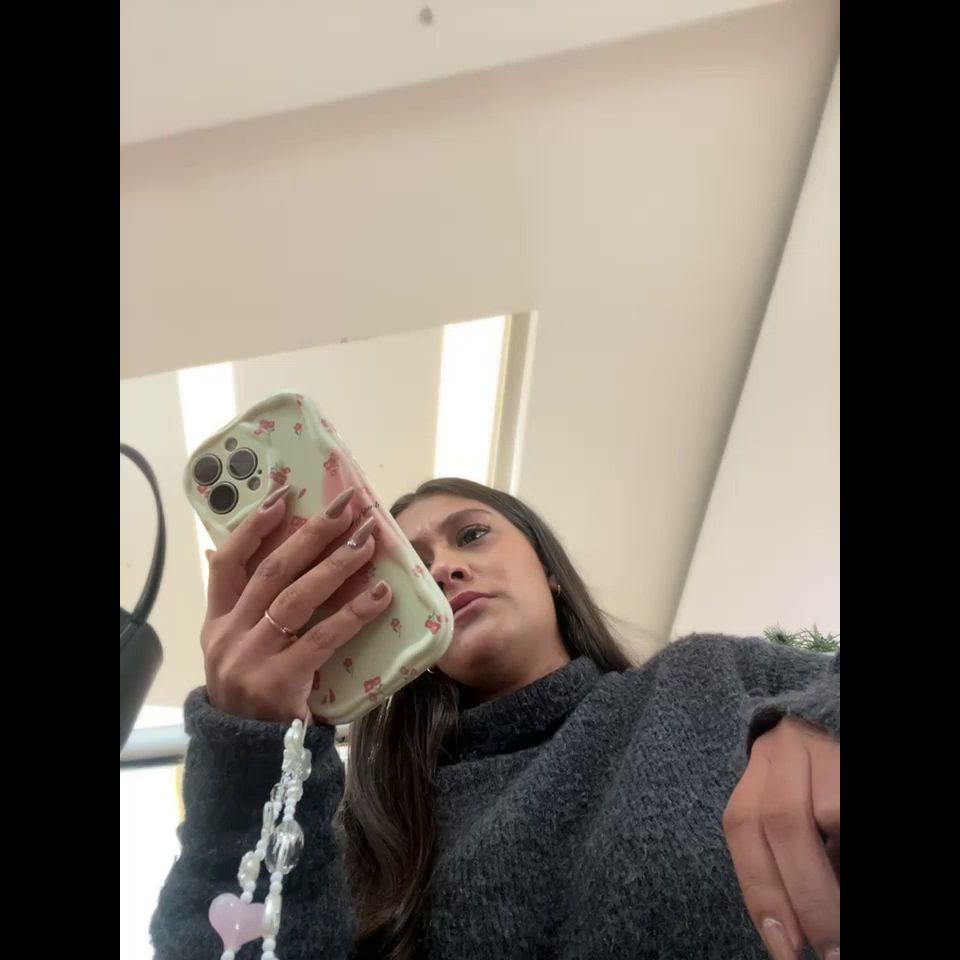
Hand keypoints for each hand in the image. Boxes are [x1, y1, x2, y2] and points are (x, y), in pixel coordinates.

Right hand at [201, 485, 392, 722]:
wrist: (250, 757)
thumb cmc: (256, 692)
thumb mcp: (237, 648)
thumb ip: (245, 605)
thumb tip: (247, 549)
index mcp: (217, 622)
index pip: (228, 563)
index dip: (254, 527)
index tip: (284, 496)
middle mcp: (229, 636)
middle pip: (273, 571)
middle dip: (311, 533)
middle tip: (346, 507)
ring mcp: (251, 659)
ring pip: (297, 598)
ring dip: (336, 564)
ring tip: (368, 540)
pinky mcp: (279, 682)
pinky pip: (323, 638)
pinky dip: (353, 612)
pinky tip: (381, 593)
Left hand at [723, 718, 839, 959]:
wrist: (832, 728)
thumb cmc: (815, 795)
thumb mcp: (792, 818)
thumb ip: (785, 861)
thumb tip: (794, 933)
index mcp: (759, 768)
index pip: (743, 825)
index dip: (762, 892)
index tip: (785, 949)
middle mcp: (785, 751)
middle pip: (780, 819)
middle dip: (804, 896)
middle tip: (827, 952)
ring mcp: (826, 750)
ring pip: (825, 814)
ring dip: (829, 880)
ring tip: (841, 929)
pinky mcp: (852, 762)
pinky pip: (846, 808)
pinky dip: (846, 846)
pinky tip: (844, 869)